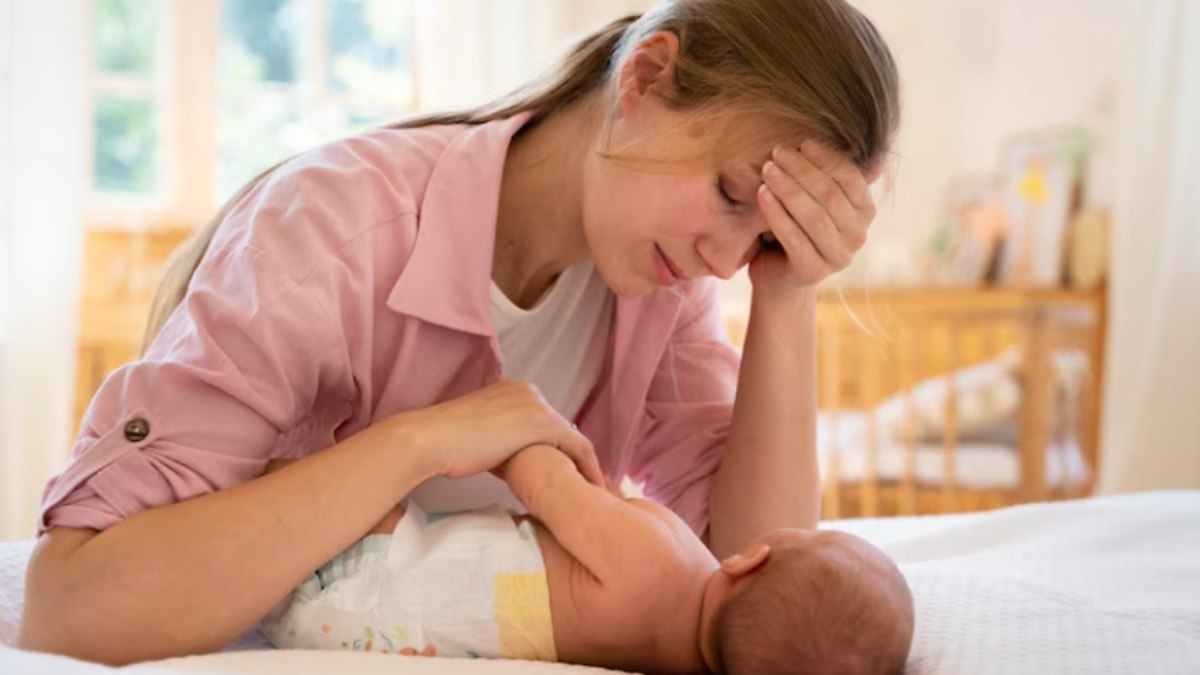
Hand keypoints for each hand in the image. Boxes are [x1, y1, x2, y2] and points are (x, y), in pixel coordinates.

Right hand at [396, 379, 603, 485]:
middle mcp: (528, 391)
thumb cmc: (446, 443)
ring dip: (581, 464)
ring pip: (571, 438)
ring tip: (588, 488)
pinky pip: (578, 447)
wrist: (433, 439)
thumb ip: (499, 440)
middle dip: (569, 456)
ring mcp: (537, 404)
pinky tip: (592, 487)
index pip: (541, 420)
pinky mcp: (543, 423)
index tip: (559, 469)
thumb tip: (511, 460)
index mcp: (511, 389)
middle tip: (579, 483)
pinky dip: (588, 468)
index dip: (552, 446)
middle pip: (559, 427)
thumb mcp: (479, 435)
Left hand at [752, 142, 882, 291]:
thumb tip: (873, 155)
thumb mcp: (816, 197)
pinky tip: (762, 195)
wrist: (778, 273)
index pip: (850, 178)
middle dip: (802, 170)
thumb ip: (832, 175)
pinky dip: (777, 214)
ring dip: (788, 189)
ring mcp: (838, 257)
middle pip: (830, 195)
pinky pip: (794, 238)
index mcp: (865, 211)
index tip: (802, 142)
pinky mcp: (813, 272)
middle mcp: (858, 235)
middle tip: (777, 152)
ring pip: (814, 216)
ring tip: (767, 170)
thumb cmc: (798, 225)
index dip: (827, 158)